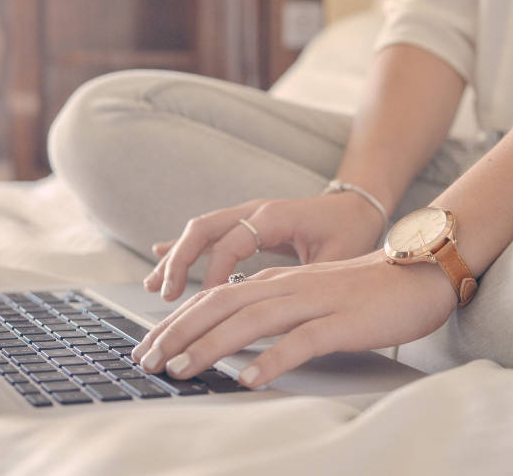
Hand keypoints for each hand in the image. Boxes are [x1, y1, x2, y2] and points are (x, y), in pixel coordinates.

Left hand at [131, 251, 458, 387]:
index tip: (148, 347)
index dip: (176, 322)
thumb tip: (233, 333)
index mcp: (277, 283)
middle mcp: (288, 288)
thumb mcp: (309, 295)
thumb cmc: (365, 291)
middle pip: (220, 306)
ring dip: (210, 346)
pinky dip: (271, 360)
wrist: (420, 273)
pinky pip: (301, 341)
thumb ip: (273, 308)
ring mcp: (314, 302)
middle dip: (177, 333)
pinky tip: (248, 379)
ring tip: (180, 370)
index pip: (213, 298)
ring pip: (250, 321)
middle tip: (146, 361)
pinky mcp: (342, 322)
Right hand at [145, 192, 385, 300]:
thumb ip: (308, 276)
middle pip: (204, 229)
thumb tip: (279, 306)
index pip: (233, 242)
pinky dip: (184, 248)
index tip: (207, 301)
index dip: (216, 272)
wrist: (357, 205)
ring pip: (200, 231)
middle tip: (166, 295)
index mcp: (276, 216)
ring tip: (154, 287)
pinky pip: (208, 234)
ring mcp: (247, 215)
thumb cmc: (350, 231)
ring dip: (175, 258)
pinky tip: (160, 258)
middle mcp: (255, 210)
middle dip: (180, 261)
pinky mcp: (245, 224)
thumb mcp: (337, 256)